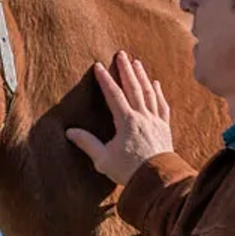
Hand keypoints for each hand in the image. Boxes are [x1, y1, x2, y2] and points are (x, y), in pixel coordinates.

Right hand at [65, 50, 175, 185]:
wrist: (157, 181)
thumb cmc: (128, 171)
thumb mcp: (103, 160)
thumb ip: (87, 143)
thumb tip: (69, 132)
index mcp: (126, 122)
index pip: (114, 95)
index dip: (105, 80)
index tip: (99, 66)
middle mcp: (142, 117)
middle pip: (133, 88)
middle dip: (126, 69)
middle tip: (121, 54)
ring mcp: (156, 121)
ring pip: (148, 93)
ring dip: (142, 76)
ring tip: (137, 62)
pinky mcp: (164, 128)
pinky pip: (162, 106)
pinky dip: (158, 93)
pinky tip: (155, 84)